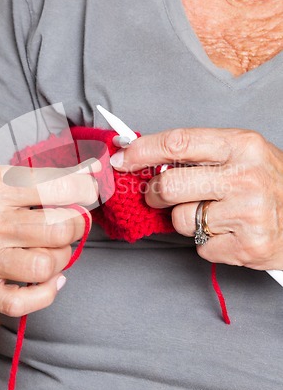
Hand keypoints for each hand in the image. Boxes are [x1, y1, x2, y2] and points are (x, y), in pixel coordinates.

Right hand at [0, 162, 98, 316]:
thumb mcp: (5, 177)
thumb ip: (50, 177)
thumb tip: (94, 173)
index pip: (58, 186)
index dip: (85, 189)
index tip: (88, 191)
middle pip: (57, 229)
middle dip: (77, 225)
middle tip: (73, 221)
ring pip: (45, 266)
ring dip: (62, 257)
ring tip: (55, 248)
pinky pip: (22, 302)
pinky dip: (47, 293)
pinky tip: (50, 278)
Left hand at [110, 128, 282, 269]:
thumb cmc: (268, 183)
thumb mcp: (241, 154)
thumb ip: (198, 154)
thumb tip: (143, 157)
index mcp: (241, 145)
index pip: (178, 143)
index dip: (142, 151)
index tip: (121, 158)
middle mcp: (245, 177)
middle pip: (168, 186)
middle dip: (154, 194)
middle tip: (159, 196)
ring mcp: (248, 213)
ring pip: (181, 220)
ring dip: (187, 220)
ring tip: (213, 215)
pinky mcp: (248, 246)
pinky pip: (200, 247)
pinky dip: (207, 242)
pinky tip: (228, 233)